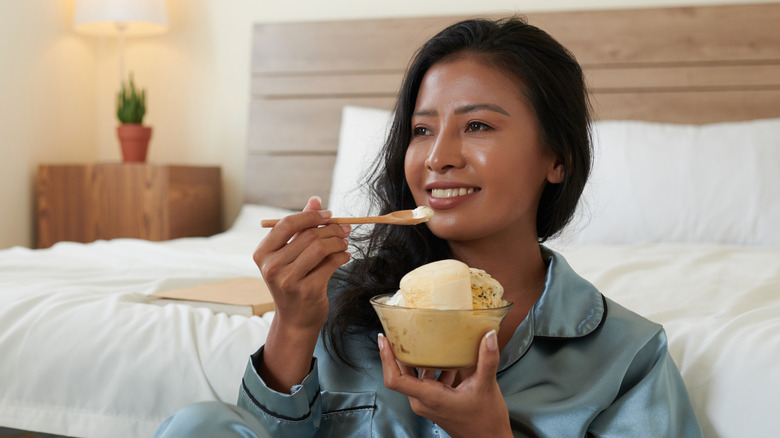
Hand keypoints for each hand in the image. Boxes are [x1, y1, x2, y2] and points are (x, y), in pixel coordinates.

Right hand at [254, 196, 350, 392]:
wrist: (295, 320)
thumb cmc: (293, 282)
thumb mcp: (291, 254)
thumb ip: (301, 227)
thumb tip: (315, 200)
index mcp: (262, 253)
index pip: (287, 224)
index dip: (311, 216)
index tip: (329, 215)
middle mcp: (271, 267)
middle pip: (308, 235)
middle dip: (331, 229)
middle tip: (345, 229)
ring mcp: (288, 280)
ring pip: (321, 248)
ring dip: (338, 241)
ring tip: (345, 242)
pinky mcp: (307, 290)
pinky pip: (331, 263)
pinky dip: (342, 256)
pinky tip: (345, 256)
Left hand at [379, 330, 511, 437]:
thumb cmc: (485, 421)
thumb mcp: (486, 386)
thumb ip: (487, 359)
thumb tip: (489, 335)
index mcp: (429, 397)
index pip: (395, 379)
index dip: (386, 358)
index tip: (384, 340)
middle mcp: (423, 401)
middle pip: (401, 373)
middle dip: (399, 352)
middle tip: (400, 331)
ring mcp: (428, 404)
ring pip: (415, 377)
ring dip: (420, 359)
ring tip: (425, 340)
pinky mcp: (434, 403)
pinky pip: (426, 382)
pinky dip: (433, 368)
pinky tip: (447, 360)